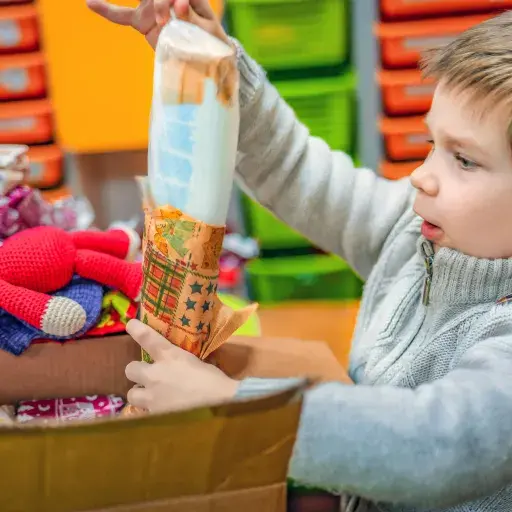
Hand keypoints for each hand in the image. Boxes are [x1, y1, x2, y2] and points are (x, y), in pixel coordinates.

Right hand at [86, 0, 229, 48]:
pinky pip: (121, 16)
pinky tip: (90, 3)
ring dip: (155, 7)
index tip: (181, 9)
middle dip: (162, 1)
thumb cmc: (211, 39)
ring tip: (165, 22)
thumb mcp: (209, 30)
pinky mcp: (142, 22)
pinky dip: (106, 10)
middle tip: (172, 15)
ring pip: (145, 3)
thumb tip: (178, 6)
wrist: (208, 52)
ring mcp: (150, 8)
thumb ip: (194, 18)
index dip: (173, 0)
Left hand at [125, 319, 238, 412]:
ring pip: (132, 394)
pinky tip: (160, 413)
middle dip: (137, 371)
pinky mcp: (154, 414)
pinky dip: (149, 411)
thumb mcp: (198, 363)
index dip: (136, 329)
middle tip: (148, 375)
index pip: (147, 337)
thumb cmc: (213, 381)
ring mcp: (152, 396)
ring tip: (151, 396)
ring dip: (140, 393)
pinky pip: (143, 412)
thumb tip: (185, 361)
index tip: (131, 325)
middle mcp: (156, 374)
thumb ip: (184, 361)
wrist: (218, 405)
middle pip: (130, 369)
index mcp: (170, 356)